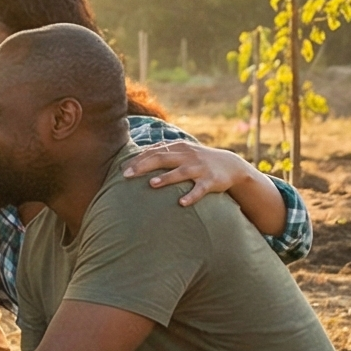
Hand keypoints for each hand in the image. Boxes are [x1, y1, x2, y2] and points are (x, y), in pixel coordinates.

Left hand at [123, 140, 263, 207]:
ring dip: (166, 178)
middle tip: (126, 175)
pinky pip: (200, 189)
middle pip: (161, 158)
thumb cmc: (197, 159)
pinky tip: (182, 203)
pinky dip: (191, 196)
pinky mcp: (211, 181)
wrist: (230, 165)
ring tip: (152, 184)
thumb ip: (161, 152)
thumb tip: (135, 156)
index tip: (121, 169)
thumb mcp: (181, 151)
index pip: (152, 152)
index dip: (137, 160)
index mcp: (177, 148)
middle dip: (143, 166)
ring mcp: (199, 168)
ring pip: (180, 172)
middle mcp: (187, 156)